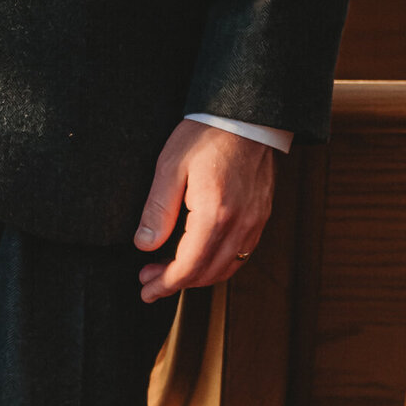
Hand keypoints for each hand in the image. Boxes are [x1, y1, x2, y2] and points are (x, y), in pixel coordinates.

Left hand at [134, 120, 275, 302]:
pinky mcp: (261, 215)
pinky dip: (218, 264)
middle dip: (176, 283)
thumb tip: (144, 245)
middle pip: (208, 273)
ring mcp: (255, 222)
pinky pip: (241, 254)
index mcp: (215, 215)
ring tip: (169, 270)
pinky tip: (199, 256)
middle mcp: (240, 225)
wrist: (247, 116)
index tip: (145, 290)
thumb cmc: (206, 135)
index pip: (189, 267)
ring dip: (198, 276)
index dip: (165, 284)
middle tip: (148, 280)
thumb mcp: (170, 166)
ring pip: (227, 268)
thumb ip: (157, 210)